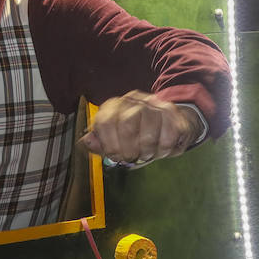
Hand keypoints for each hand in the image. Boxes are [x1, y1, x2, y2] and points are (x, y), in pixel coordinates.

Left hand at [80, 90, 196, 164]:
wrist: (171, 124)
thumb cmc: (139, 134)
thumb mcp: (115, 138)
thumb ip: (100, 142)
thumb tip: (86, 142)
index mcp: (115, 105)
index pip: (104, 122)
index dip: (108, 145)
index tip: (115, 156)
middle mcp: (133, 100)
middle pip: (126, 126)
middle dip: (128, 150)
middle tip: (132, 158)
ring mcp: (154, 104)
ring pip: (148, 135)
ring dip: (147, 152)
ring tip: (147, 153)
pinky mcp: (172, 114)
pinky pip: (166, 139)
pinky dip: (163, 151)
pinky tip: (160, 148)